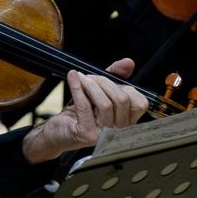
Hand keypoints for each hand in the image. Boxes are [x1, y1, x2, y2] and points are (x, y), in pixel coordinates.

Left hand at [22, 58, 147, 163]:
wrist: (57, 131)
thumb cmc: (79, 113)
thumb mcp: (98, 92)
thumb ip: (114, 77)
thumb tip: (128, 62)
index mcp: (126, 121)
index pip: (140, 103)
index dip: (125, 87)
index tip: (109, 80)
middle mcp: (119, 131)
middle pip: (122, 99)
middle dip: (104, 82)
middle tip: (89, 77)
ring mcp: (104, 135)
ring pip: (105, 103)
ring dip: (91, 85)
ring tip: (80, 78)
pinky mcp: (87, 134)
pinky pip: (85, 107)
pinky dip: (78, 88)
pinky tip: (73, 78)